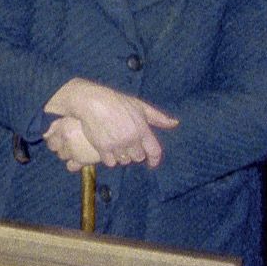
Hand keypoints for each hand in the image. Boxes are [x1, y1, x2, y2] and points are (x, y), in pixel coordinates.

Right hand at [45, 78, 179, 169]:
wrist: (91, 102)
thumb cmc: (116, 102)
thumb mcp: (139, 106)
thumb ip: (158, 117)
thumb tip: (175, 123)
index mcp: (142, 129)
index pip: (154, 151)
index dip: (154, 160)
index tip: (152, 163)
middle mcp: (131, 138)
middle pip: (138, 158)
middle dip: (134, 153)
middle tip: (127, 146)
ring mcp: (117, 144)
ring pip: (124, 161)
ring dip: (121, 156)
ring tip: (116, 147)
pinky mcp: (103, 147)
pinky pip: (110, 162)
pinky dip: (110, 159)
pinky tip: (107, 150)